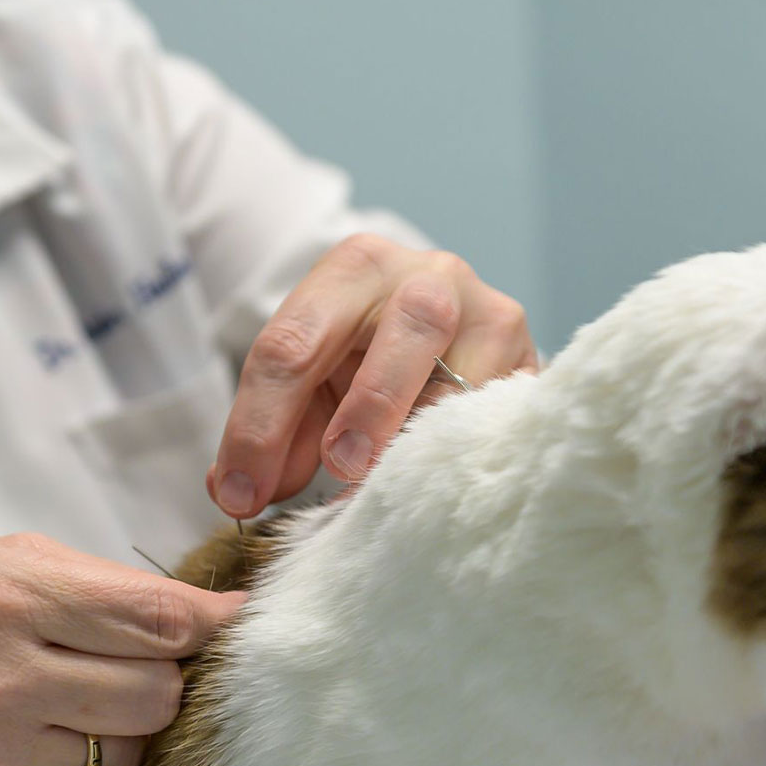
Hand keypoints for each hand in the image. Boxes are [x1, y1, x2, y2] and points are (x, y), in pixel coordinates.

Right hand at [0, 534, 244, 765]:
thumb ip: (92, 583)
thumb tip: (199, 610)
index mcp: (3, 596)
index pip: (155, 620)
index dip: (212, 623)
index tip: (236, 619)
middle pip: (156, 697)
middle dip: (161, 679)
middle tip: (130, 664)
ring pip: (121, 756)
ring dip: (113, 731)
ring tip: (61, 701)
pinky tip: (18, 741)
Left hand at [208, 233, 536, 517]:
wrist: (455, 333)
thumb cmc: (365, 360)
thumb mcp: (313, 385)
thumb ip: (279, 434)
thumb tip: (242, 492)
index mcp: (351, 269)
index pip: (291, 344)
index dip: (258, 427)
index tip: (240, 496)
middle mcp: (424, 274)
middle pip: (402, 330)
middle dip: (366, 408)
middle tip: (337, 469)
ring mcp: (486, 309)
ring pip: (460, 375)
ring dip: (417, 441)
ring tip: (382, 490)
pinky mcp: (526, 356)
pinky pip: (494, 412)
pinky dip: (458, 455)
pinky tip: (432, 487)